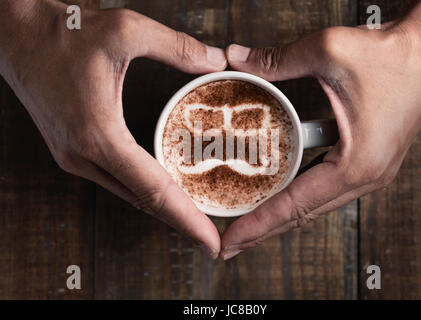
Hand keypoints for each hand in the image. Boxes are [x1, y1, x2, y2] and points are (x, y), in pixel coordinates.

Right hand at [0, 0, 226, 257]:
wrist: (15, 35)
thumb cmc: (63, 33)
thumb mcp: (126, 31)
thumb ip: (177, 47)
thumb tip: (216, 60)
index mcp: (99, 135)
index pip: (154, 190)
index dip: (187, 219)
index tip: (211, 243)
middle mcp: (83, 156)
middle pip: (144, 201)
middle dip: (181, 222)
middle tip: (212, 239)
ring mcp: (73, 158)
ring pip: (128, 194)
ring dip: (161, 208)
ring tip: (195, 218)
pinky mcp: (70, 152)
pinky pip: (114, 181)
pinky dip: (141, 191)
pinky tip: (160, 191)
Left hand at [221, 2, 420, 258]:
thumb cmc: (394, 56)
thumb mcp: (329, 52)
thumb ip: (278, 60)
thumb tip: (237, 59)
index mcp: (357, 164)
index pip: (294, 205)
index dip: (258, 225)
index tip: (231, 243)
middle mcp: (365, 177)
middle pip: (303, 214)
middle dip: (263, 230)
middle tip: (230, 244)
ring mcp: (369, 172)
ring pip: (315, 205)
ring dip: (280, 216)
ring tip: (248, 224)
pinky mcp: (368, 162)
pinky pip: (325, 188)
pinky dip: (298, 197)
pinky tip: (278, 195)